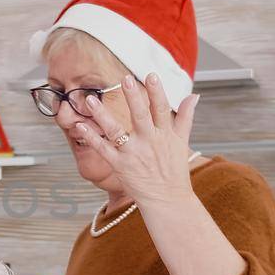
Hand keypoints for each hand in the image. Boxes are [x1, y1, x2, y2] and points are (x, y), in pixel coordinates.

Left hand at [76, 73, 199, 208]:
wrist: (168, 200)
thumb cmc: (174, 170)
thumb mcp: (182, 142)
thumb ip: (185, 117)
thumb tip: (194, 95)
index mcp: (165, 134)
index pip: (162, 109)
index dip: (157, 92)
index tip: (151, 75)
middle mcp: (150, 142)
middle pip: (141, 116)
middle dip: (133, 97)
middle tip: (124, 79)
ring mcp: (134, 154)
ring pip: (117, 131)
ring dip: (102, 115)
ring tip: (90, 100)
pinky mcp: (120, 166)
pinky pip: (103, 149)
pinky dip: (92, 137)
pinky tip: (80, 125)